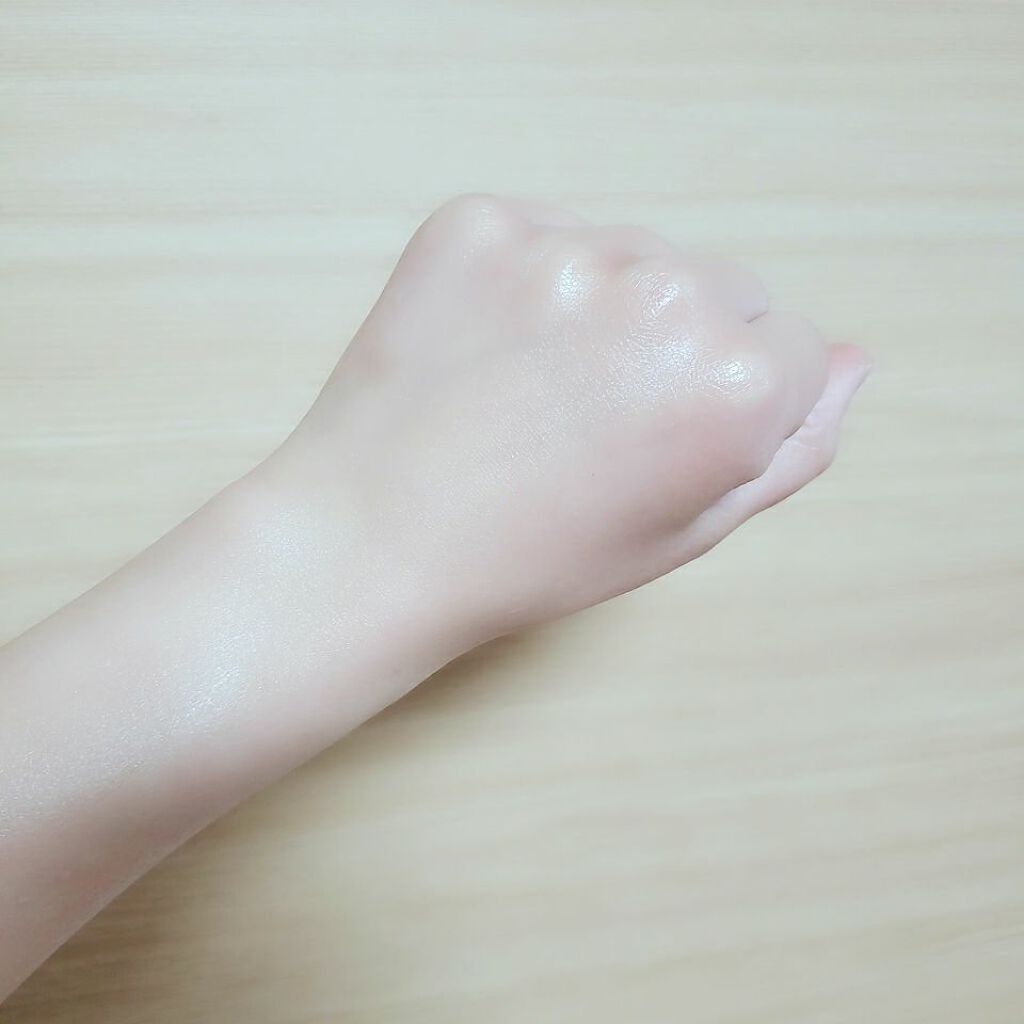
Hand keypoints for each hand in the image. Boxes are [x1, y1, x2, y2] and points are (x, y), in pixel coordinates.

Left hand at [266, 194, 869, 643]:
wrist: (373, 540)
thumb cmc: (535, 554)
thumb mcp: (688, 528)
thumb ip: (792, 446)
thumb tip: (856, 362)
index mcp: (732, 380)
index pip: (795, 349)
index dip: (733, 405)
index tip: (664, 443)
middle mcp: (663, 290)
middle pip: (728, 288)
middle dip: (684, 345)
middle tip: (596, 419)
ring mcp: (564, 243)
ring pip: (642, 253)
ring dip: (614, 306)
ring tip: (538, 388)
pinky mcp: (479, 219)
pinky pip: (550, 231)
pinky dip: (537, 279)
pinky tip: (494, 349)